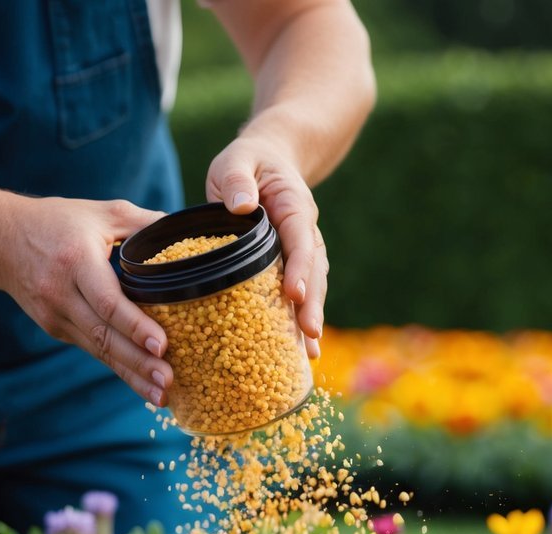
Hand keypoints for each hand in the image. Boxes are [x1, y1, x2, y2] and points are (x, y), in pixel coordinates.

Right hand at [0, 195, 171, 404]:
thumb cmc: (56, 221)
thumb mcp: (100, 213)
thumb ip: (144, 223)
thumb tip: (190, 235)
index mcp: (75, 262)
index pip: (107, 302)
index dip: (135, 326)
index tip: (163, 345)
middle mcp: (61, 294)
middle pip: (104, 335)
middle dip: (138, 363)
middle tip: (169, 382)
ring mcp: (54, 316)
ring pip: (98, 350)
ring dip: (131, 375)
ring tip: (162, 395)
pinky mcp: (55, 329)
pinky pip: (92, 350)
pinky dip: (118, 368)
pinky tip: (143, 384)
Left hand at [206, 136, 326, 357]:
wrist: (268, 159)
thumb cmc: (248, 161)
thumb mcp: (237, 160)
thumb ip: (237, 179)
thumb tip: (242, 206)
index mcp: (294, 207)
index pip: (301, 240)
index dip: (299, 268)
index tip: (293, 293)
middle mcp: (304, 231)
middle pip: (314, 271)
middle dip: (313, 304)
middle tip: (311, 336)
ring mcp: (301, 249)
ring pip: (312, 285)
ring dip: (311, 317)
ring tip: (310, 354)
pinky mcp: (290, 263)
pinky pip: (299, 290)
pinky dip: (299, 317)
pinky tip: (298, 350)